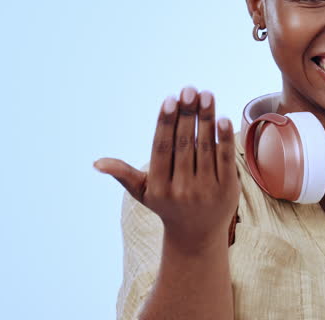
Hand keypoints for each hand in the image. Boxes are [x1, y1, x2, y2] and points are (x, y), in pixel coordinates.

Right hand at [94, 87, 238, 253]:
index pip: (162, 149)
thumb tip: (97, 163)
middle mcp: (181, 189)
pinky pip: (225, 160)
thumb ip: (124, 174)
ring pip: (206, 149)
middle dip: (187, 115)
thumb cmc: (166, 205)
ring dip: (206, 119)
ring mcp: (206, 190)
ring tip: (206, 95)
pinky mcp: (227, 190)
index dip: (166, 123)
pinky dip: (224, 139)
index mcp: (158, 187)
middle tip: (189, 89)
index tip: (170, 99)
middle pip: (184, 145)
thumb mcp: (143, 192)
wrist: (197, 235)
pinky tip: (222, 118)